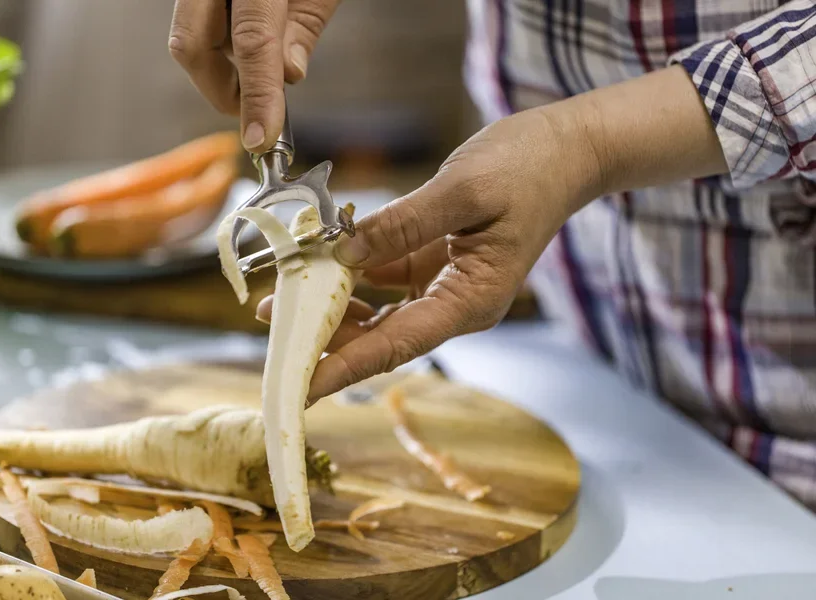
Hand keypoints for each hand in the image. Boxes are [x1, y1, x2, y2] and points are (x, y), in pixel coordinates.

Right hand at [169, 0, 339, 152]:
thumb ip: (303, 25)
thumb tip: (289, 74)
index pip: (251, 43)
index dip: (256, 97)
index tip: (260, 139)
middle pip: (191, 46)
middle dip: (219, 90)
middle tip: (255, 112)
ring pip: (189, 38)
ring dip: (221, 66)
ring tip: (261, 69)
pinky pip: (195, 25)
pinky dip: (218, 46)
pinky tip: (244, 45)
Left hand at [258, 108, 597, 401]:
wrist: (564, 151)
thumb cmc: (528, 169)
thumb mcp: (462, 191)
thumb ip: (401, 224)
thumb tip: (342, 251)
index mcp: (472, 301)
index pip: (397, 345)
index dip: (345, 367)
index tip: (301, 387)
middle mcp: (456, 303)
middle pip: (381, 337)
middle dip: (325, 338)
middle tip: (270, 332)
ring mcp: (444, 285)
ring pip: (377, 312)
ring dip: (331, 308)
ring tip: (279, 302)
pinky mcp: (433, 262)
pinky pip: (384, 279)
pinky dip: (351, 275)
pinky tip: (317, 267)